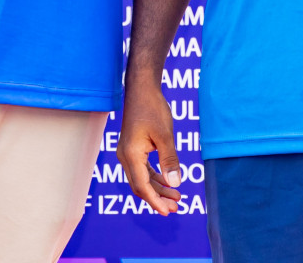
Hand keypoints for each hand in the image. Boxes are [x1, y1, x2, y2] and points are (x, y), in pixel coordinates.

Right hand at [117, 77, 182, 215]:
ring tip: (177, 197)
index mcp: (131, 154)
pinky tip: (168, 182)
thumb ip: (170, 160)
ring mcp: (128, 153)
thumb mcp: (165, 135)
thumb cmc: (153, 109)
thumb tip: (175, 184)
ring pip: (141, 179)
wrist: (141, 90)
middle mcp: (125, 156)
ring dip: (158, 189)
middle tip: (176, 207)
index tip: (168, 211)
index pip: (142, 186)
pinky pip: (142, 170)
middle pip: (140, 186)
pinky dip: (155, 178)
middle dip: (158, 198)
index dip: (155, 201)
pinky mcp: (133, 149)